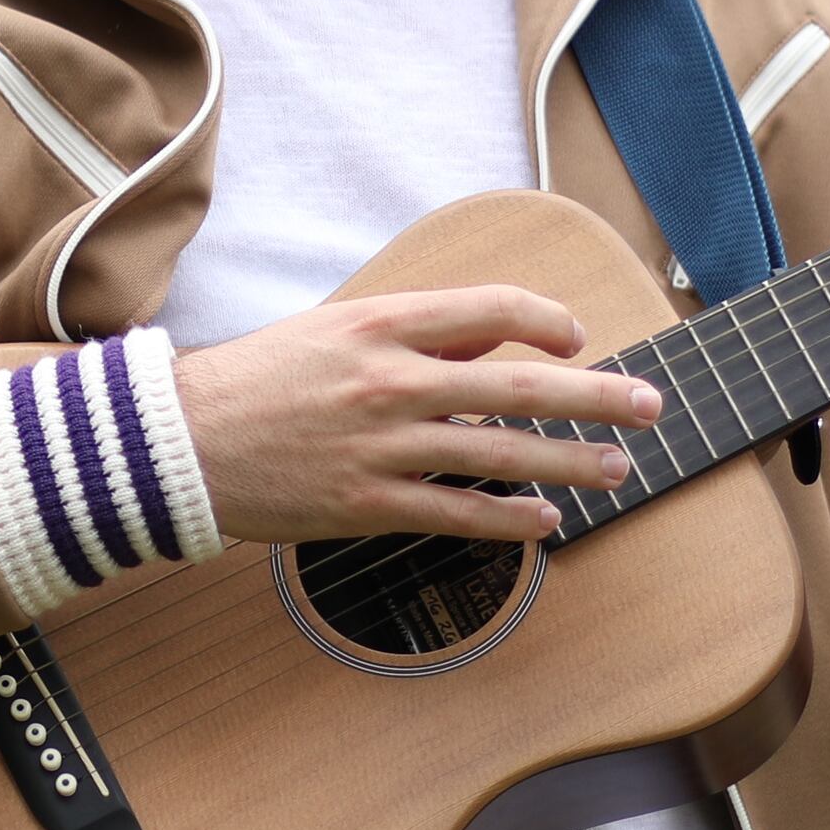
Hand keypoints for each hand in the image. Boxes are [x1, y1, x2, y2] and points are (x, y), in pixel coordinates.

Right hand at [174, 285, 663, 547]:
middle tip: (651, 403)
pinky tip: (547, 521)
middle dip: (597, 396)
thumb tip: (494, 341)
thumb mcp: (335, 330)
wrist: (178, 441)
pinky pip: (459, 515)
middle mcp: (391, 380)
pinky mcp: (366, 504)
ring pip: (501, 455)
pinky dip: (511, 519)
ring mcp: (382, 446)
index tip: (582, 339)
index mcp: (382, 323)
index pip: (492, 308)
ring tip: (617, 468)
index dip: (550, 322)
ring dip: (571, 463)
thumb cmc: (256, 381)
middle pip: (519, 386)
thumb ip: (417, 333)